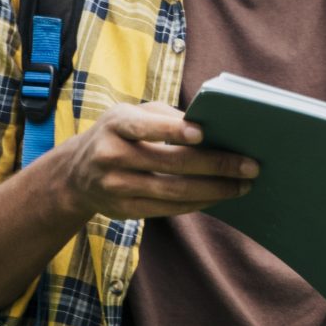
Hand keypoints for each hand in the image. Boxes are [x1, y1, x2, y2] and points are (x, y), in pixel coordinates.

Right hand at [53, 102, 257, 222]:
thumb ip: (166, 117)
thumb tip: (213, 128)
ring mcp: (115, 186)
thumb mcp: (132, 115)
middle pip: (171, 163)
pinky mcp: (123, 210)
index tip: (203, 133)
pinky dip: (198, 203)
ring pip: (173, 191)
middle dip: (216, 165)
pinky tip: (220, 197)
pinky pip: (168, 209)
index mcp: (115, 124)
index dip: (173, 130)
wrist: (75, 174)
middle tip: (251, 166)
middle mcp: (110, 155)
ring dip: (214, 190)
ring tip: (243, 186)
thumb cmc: (118, 135)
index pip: (144, 126)